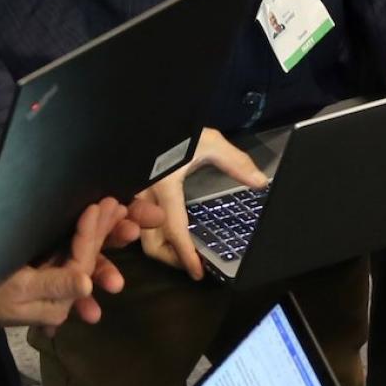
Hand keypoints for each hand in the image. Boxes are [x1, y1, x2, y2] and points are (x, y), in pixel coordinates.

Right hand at [0, 198, 132, 330]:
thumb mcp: (17, 289)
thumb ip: (54, 285)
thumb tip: (87, 284)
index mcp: (59, 302)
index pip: (82, 263)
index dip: (90, 235)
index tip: (95, 206)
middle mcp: (61, 296)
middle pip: (86, 258)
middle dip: (101, 229)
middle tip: (113, 200)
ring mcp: (51, 283)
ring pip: (79, 253)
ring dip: (94, 231)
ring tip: (110, 207)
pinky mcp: (40, 272)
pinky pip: (65, 251)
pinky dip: (77, 233)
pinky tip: (88, 216)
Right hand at [134, 128, 267, 280]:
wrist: (144, 111)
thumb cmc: (174, 125)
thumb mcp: (208, 141)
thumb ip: (234, 162)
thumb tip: (260, 180)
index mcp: (163, 186)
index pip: (174, 230)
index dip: (186, 256)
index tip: (198, 273)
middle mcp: (142, 195)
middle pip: (150, 243)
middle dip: (170, 259)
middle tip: (189, 263)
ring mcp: (129, 194)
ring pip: (137, 235)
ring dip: (158, 247)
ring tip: (178, 249)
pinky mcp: (125, 191)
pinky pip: (131, 220)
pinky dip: (146, 231)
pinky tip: (160, 229)